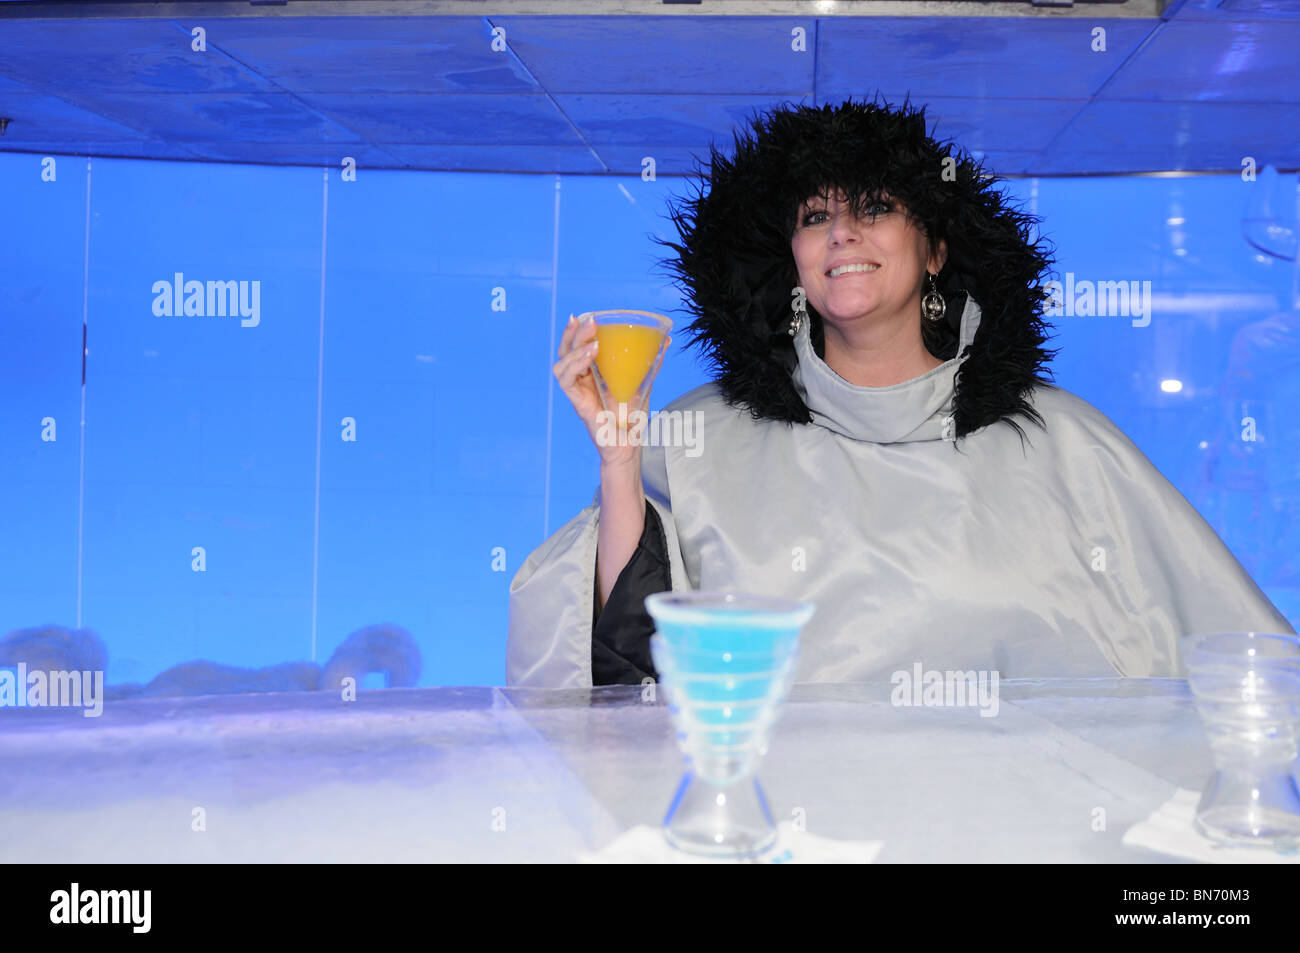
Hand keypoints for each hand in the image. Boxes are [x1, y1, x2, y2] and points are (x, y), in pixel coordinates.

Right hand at [553, 313, 670, 468]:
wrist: (629, 447)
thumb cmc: (631, 417)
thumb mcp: (643, 383)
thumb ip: (650, 363)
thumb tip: (666, 339)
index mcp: (591, 373)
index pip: (576, 348)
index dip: (576, 331)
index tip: (584, 316)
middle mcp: (581, 381)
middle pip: (566, 351)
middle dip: (573, 333)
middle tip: (588, 321)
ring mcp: (578, 392)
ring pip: (561, 364)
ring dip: (574, 348)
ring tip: (592, 340)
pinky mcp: (578, 404)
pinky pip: (567, 381)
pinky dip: (575, 366)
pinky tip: (590, 356)